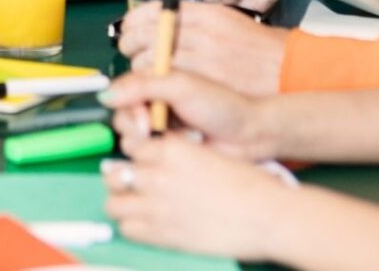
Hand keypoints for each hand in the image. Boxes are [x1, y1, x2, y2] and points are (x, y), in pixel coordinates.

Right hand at [101, 69, 273, 160]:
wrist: (248, 135)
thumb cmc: (222, 104)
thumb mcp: (181, 86)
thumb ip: (143, 86)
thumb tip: (107, 94)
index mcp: (157, 81)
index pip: (123, 90)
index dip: (125, 104)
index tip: (141, 116)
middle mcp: (155, 104)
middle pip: (122, 115)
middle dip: (135, 125)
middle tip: (152, 130)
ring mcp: (161, 129)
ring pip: (132, 138)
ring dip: (152, 141)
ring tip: (179, 138)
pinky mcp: (167, 151)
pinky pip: (148, 156)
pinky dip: (161, 155)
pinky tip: (183, 149)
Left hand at [103, 134, 292, 259]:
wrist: (265, 214)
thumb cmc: (245, 183)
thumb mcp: (205, 154)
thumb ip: (176, 156)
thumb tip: (158, 158)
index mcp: (171, 148)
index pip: (130, 143)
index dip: (131, 152)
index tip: (135, 158)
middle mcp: (157, 173)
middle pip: (114, 173)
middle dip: (118, 177)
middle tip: (128, 182)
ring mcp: (156, 205)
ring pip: (113, 203)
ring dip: (120, 202)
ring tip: (133, 204)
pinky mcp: (162, 233)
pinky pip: (127, 229)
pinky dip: (131, 225)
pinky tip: (145, 223)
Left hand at [118, 0, 287, 97]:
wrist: (285, 70)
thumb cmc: (256, 49)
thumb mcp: (225, 20)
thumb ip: (192, 19)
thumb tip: (158, 20)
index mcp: (204, 14)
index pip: (154, 11)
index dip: (133, 20)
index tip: (128, 26)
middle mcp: (201, 32)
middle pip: (146, 34)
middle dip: (130, 43)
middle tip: (129, 49)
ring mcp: (201, 58)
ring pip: (150, 60)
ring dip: (140, 66)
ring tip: (144, 69)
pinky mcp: (202, 82)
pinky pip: (163, 81)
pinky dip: (153, 84)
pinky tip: (156, 85)